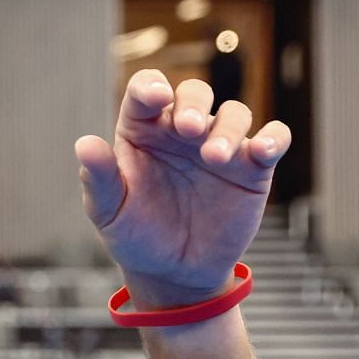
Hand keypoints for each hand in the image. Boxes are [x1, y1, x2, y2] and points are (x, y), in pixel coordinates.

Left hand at [74, 70, 290, 308]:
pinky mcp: (252, 167)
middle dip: (193, 103)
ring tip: (215, 157)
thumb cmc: (136, 234)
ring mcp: (220, 145)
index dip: (151, 86)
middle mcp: (182, 131)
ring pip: (234, 113)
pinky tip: (263, 150)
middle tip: (188, 128)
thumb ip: (98, 178)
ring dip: (228, 128)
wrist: (172, 272)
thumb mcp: (109, 211)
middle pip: (195, 94)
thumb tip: (84, 143)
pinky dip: (274, 138)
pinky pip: (273, 138)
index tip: (156, 97)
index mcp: (144, 131)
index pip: (146, 92)